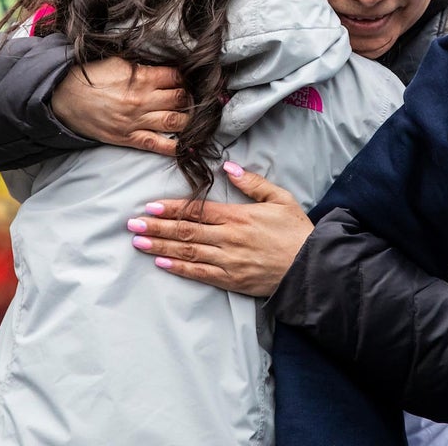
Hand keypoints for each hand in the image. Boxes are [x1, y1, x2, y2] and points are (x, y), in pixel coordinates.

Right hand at [51, 57, 187, 154]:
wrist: (63, 98)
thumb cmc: (88, 78)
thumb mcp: (117, 62)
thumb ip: (142, 67)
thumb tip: (162, 69)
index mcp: (141, 78)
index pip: (177, 76)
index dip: (188, 77)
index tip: (190, 78)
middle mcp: (143, 100)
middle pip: (182, 98)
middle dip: (192, 97)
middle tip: (197, 96)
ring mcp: (137, 122)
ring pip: (176, 121)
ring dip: (191, 119)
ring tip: (196, 116)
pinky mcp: (128, 138)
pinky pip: (158, 144)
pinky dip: (176, 147)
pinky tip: (188, 145)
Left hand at [126, 162, 312, 296]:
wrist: (315, 268)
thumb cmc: (297, 231)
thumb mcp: (280, 199)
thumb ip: (252, 182)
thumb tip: (227, 167)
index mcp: (238, 217)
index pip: (197, 211)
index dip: (171, 208)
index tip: (149, 206)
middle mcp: (229, 238)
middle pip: (185, 231)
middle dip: (156, 227)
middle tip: (132, 224)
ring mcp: (229, 261)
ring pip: (187, 252)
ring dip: (160, 247)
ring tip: (138, 242)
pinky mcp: (232, 280)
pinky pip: (200, 273)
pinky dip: (179, 268)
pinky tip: (161, 263)